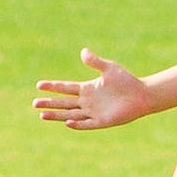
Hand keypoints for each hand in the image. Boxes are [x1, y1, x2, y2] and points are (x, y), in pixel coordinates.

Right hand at [35, 48, 152, 129]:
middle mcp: (88, 101)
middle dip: (50, 103)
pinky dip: (78, 124)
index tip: (38, 85)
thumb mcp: (109, 68)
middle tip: (34, 103)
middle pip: (64, 103)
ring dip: (57, 115)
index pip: (65, 88)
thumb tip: (83, 51)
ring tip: (42, 115)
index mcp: (87, 88)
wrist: (142, 95)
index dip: (53, 87)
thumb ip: (95, 61)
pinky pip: (87, 124)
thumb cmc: (126, 81)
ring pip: (71, 114)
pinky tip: (67, 122)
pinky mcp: (103, 121)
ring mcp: (94, 112)